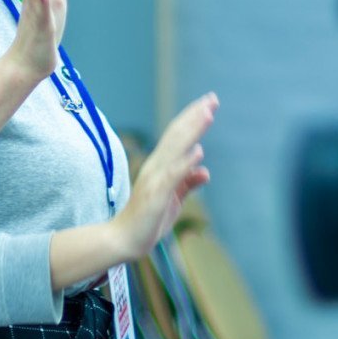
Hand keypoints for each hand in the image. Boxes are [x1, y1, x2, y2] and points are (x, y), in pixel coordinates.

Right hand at [113, 94, 216, 259]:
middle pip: (177, 135)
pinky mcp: (156, 195)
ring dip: (192, 131)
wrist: (124, 240)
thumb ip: (187, 183)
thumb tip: (205, 171)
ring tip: (207, 114)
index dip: (193, 119)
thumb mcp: (174, 199)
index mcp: (160, 166)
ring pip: (176, 149)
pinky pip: (172, 176)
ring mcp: (155, 179)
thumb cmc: (148, 220)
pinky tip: (198, 152)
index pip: (178, 136)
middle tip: (213, 98)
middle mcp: (156, 167)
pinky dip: (185, 163)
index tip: (209, 103)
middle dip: (195, 116)